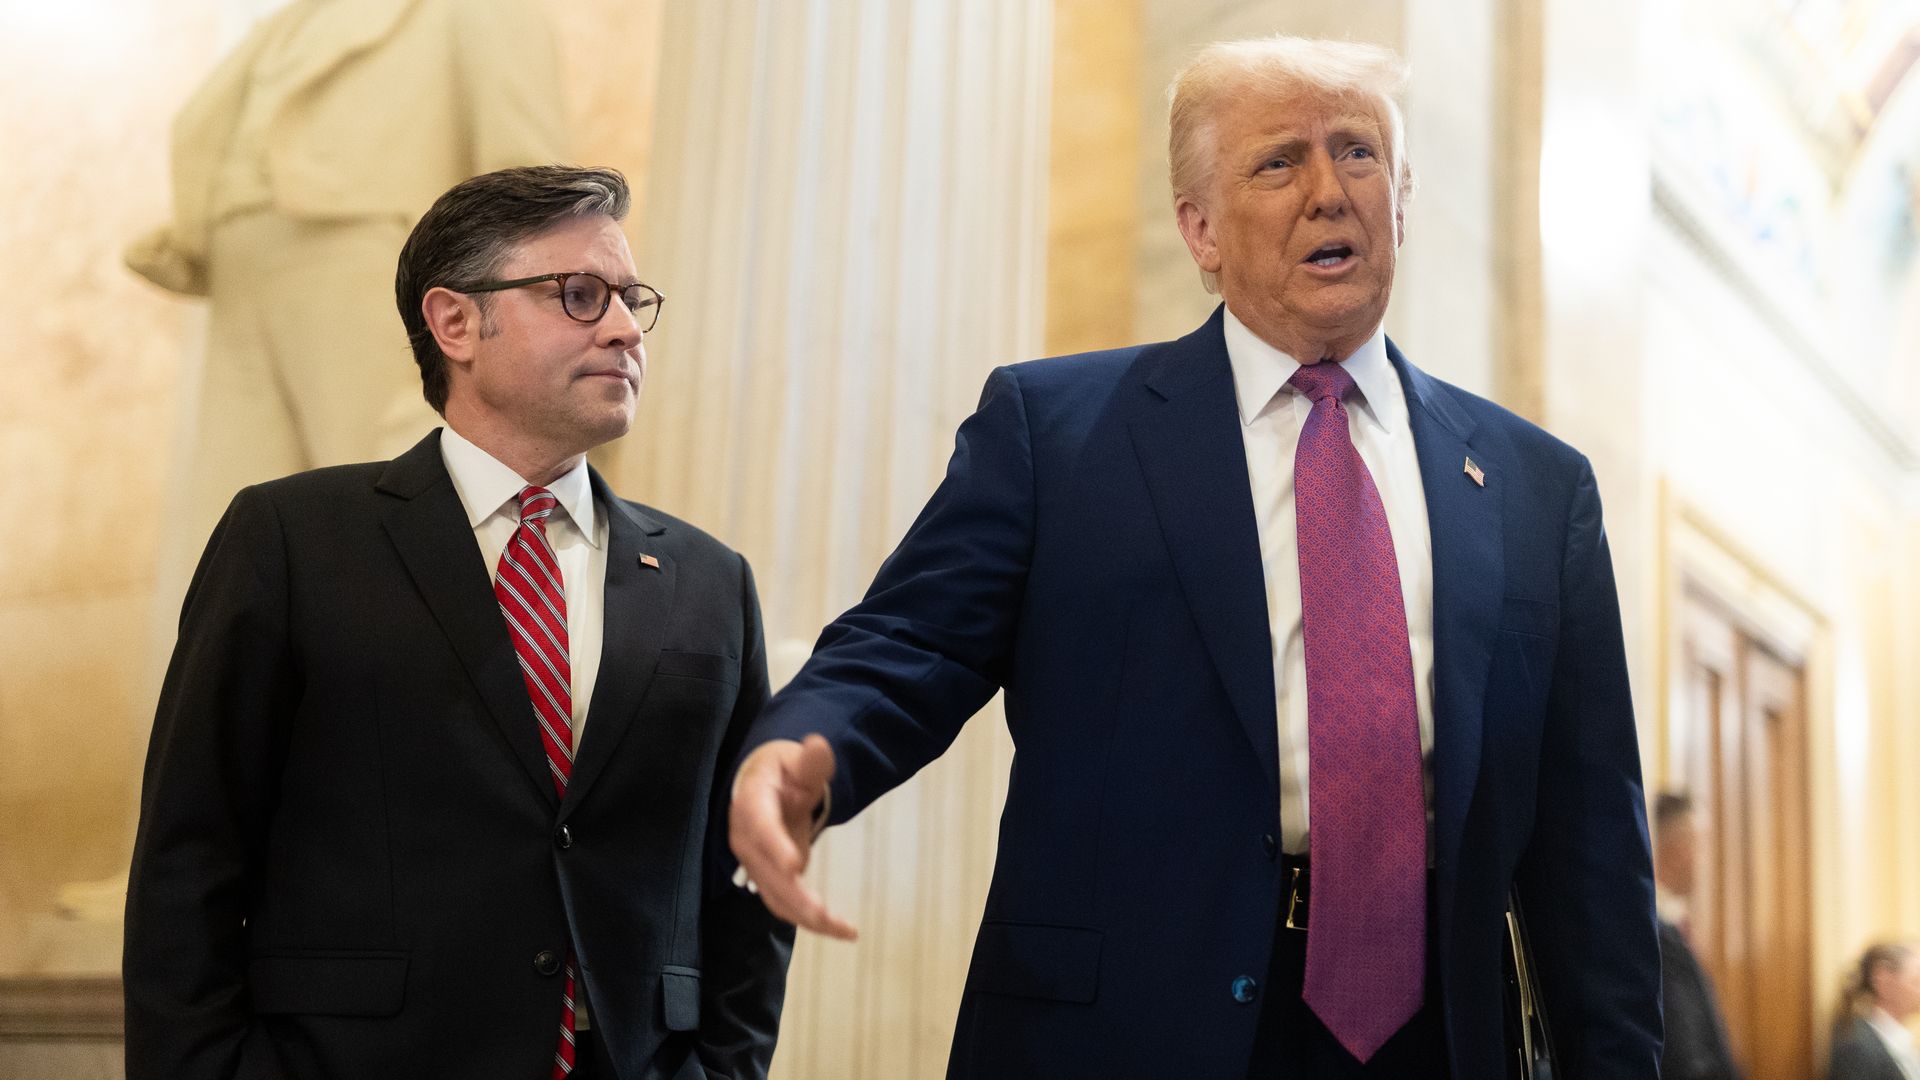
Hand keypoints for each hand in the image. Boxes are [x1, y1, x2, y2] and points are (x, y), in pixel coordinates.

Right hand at [728, 734, 857, 940]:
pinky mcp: (769, 880)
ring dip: (807, 917)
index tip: (795, 867)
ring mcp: (755, 864)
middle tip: (825, 914)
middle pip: (767, 873)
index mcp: (751, 803)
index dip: (775, 847)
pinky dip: (813, 922)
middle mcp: (747, 838)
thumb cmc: (784, 772)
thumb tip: (818, 745)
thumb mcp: (799, 761)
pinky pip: (786, 905)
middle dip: (795, 897)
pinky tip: (845, 931)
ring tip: (844, 929)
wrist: (768, 787)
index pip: (760, 827)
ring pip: (776, 897)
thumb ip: (812, 761)